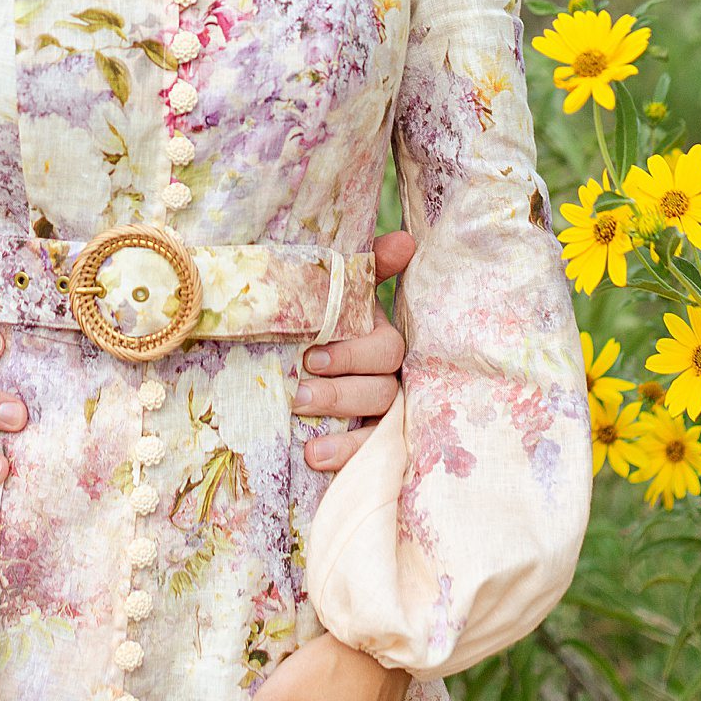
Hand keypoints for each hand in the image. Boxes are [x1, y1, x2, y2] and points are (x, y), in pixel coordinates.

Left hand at [300, 231, 413, 473]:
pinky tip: (315, 459)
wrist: (293, 347)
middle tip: (299, 393)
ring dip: (346, 436)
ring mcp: (381, 411)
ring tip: (310, 446)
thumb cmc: (322, 316)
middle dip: (341, 393)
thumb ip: (369, 264)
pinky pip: (369, 454)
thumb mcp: (337, 288)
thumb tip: (406, 240)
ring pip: (378, 425)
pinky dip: (347, 458)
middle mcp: (388, 376)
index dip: (353, 354)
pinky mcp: (369, 440)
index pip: (384, 349)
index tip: (312, 356)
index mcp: (381, 338)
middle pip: (381, 389)